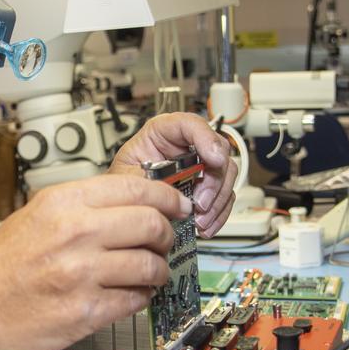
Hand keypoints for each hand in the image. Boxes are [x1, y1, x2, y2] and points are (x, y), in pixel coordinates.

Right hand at [0, 174, 190, 349]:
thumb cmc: (5, 262)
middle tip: (165, 240)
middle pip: (151, 224)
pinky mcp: (86, 311)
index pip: (136, 188)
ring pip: (150, 265)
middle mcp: (75, 234)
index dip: (168, 197)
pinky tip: (132, 293)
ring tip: (150, 272)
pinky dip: (142, 297)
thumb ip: (87, 204)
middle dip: (167, 234)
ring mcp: (81, 274)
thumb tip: (138, 201)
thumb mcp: (40, 213)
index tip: (178, 205)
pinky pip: (135, 300)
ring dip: (159, 270)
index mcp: (64, 202)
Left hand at [108, 113, 237, 237]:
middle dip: (214, 181)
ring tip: (200, 221)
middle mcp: (185, 145)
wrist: (123, 201)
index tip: (213, 159)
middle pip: (217, 150)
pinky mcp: (207, 185)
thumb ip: (143, 181)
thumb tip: (166, 193)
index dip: (205, 137)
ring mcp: (199, 165)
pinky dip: (218, 213)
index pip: (189, 124)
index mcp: (162, 133)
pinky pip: (224, 196)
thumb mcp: (123, 177)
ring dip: (217, 201)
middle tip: (200, 204)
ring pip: (226, 174)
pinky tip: (205, 225)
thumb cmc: (122, 181)